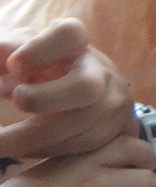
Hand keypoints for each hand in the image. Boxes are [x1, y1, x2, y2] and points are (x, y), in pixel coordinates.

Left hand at [0, 19, 137, 159]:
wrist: (87, 94)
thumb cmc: (41, 67)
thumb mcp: (24, 51)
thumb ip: (6, 52)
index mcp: (76, 45)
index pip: (69, 36)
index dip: (40, 50)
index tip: (13, 66)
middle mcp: (101, 72)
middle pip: (85, 87)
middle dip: (44, 99)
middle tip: (16, 101)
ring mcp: (112, 103)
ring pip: (79, 125)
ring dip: (30, 138)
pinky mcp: (113, 131)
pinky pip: (80, 146)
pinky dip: (45, 150)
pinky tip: (22, 148)